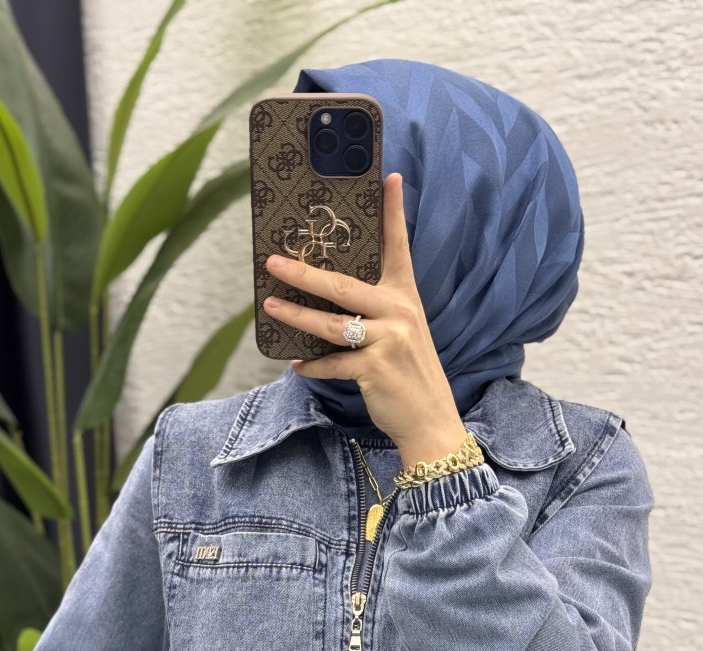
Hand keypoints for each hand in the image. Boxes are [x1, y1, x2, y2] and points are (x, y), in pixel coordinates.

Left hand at [261, 172, 468, 467]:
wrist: (431, 420)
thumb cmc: (410, 375)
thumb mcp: (403, 335)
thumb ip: (375, 312)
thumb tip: (329, 301)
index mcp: (405, 298)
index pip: (398, 247)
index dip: (392, 212)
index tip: (387, 178)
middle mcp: (398, 312)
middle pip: (343, 284)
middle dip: (304, 272)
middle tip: (273, 261)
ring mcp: (388, 340)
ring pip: (330, 323)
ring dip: (296, 316)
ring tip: (271, 307)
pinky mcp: (375, 368)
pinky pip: (333, 362)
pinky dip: (313, 367)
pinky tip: (298, 365)